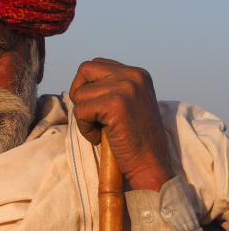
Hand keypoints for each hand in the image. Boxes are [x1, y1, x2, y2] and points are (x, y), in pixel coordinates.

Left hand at [69, 58, 173, 190]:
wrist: (150, 165)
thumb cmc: (133, 138)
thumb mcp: (127, 103)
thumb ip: (111, 87)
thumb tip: (80, 81)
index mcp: (137, 73)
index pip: (96, 65)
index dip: (87, 86)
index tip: (97, 107)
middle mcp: (133, 75)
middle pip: (84, 69)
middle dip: (79, 93)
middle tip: (91, 115)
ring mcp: (126, 88)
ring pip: (80, 94)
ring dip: (83, 117)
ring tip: (101, 130)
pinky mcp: (116, 104)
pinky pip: (80, 111)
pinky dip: (84, 128)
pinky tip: (100, 138)